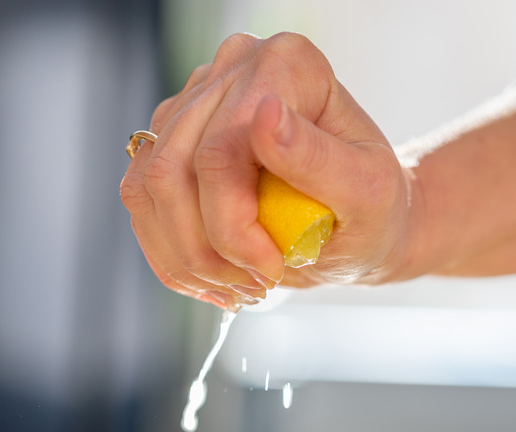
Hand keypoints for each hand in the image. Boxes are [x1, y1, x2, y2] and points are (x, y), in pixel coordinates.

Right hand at [120, 32, 416, 308]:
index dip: (234, 222)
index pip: (224, 145)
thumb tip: (265, 117)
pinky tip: (213, 277)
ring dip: (186, 256)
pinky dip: (171, 255)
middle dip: (207, 248)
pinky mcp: (171, 140)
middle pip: (173, 169)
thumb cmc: (374, 208)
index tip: (272, 266)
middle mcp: (232, 68)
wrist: (357, 224)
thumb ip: (318, 157)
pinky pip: (141, 201)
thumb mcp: (369, 192)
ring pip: (147, 188)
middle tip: (257, 283)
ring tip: (238, 285)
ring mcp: (194, 102)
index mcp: (286, 63)